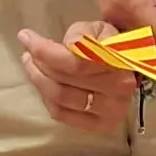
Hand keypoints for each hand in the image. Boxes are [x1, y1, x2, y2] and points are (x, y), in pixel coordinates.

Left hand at [17, 21, 139, 134]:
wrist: (128, 69)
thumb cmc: (109, 44)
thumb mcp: (98, 29)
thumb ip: (82, 34)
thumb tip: (68, 44)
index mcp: (120, 64)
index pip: (75, 63)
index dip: (45, 52)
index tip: (26, 37)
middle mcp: (118, 91)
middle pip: (64, 81)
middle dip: (39, 64)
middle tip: (28, 52)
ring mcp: (109, 112)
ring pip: (60, 99)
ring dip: (38, 80)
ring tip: (31, 65)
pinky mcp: (99, 125)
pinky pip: (62, 114)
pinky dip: (46, 98)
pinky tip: (43, 84)